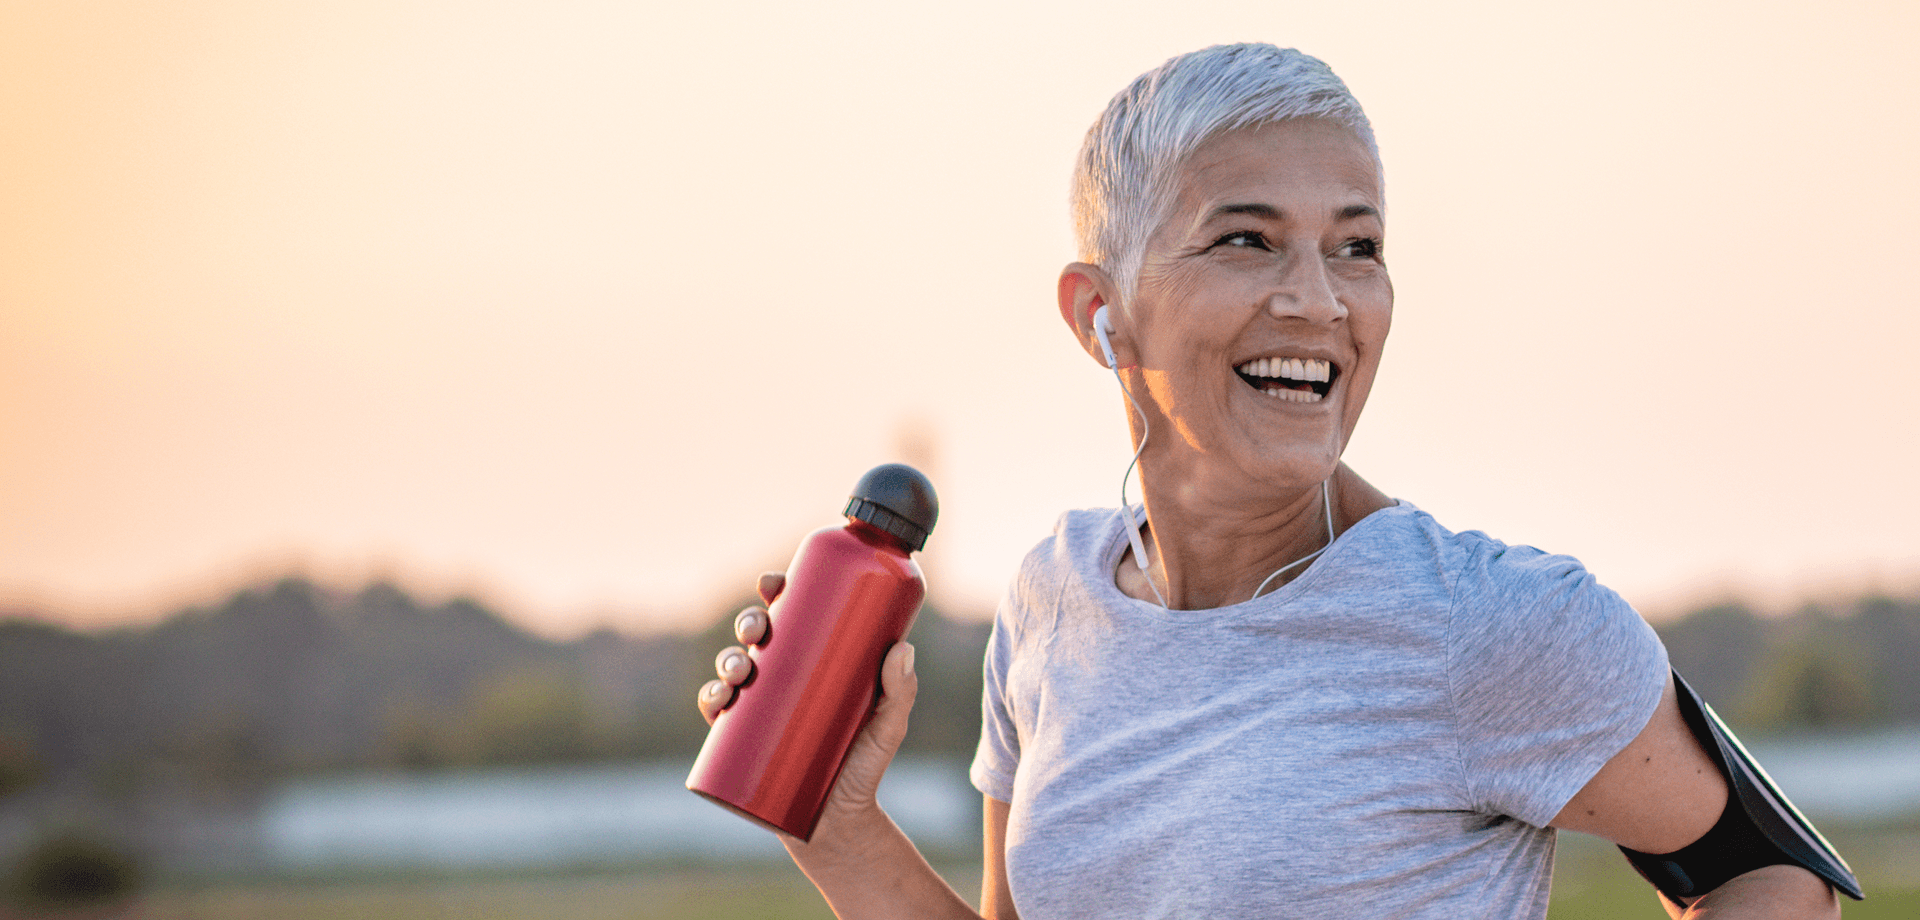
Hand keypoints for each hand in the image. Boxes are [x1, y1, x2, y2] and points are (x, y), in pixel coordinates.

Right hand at [693, 572, 918, 846]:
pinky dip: (710, 699)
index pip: (790, 615)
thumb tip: (903, 648)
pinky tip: (718, 697)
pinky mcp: (741, 741)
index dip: (775, 592)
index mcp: (813, 660)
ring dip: (727, 658)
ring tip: (742, 668)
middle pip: (757, 636)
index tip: (774, 583)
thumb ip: (900, 692)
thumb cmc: (864, 768)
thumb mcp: (888, 728)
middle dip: (749, 622)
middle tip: (759, 630)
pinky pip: (716, 712)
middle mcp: (781, 678)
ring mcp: (758, 708)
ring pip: (732, 668)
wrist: (838, 825)